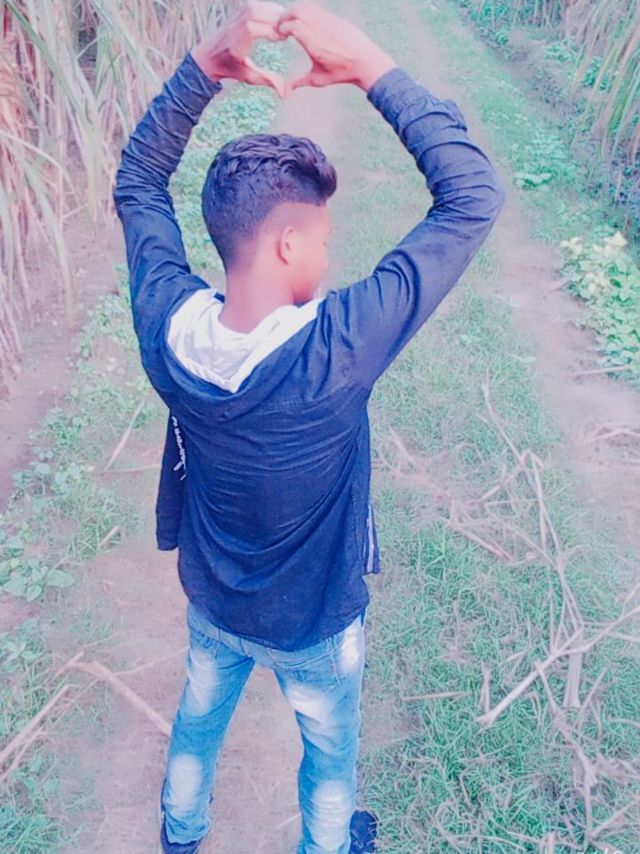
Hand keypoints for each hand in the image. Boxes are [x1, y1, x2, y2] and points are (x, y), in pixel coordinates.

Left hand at [191, 1, 288, 97]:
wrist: (208, 56)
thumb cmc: (229, 68)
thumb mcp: (248, 77)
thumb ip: (266, 80)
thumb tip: (284, 92)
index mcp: (236, 43)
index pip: (252, 29)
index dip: (270, 31)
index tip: (282, 39)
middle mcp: (234, 27)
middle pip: (256, 13)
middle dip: (274, 20)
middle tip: (287, 30)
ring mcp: (235, 17)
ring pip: (255, 6)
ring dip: (272, 12)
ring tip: (284, 23)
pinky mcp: (237, 11)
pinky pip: (254, 4)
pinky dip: (267, 8)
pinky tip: (276, 16)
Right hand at [276, 0, 395, 91]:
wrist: (365, 62)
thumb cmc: (342, 72)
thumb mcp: (319, 79)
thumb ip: (299, 82)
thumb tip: (285, 92)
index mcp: (314, 43)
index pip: (292, 26)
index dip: (281, 28)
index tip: (279, 35)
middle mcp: (319, 28)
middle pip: (297, 10)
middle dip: (285, 16)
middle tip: (281, 26)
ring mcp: (328, 20)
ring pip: (306, 6)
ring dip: (295, 12)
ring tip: (292, 22)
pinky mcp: (334, 17)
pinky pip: (316, 9)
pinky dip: (306, 12)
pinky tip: (306, 22)